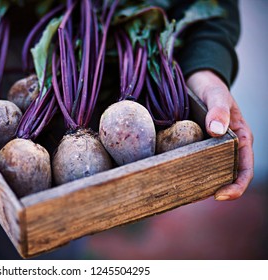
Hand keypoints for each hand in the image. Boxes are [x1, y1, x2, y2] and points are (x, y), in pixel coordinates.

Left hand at [187, 70, 253, 200]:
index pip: (243, 170)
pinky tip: (167, 174)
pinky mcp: (191, 146)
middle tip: (189, 197)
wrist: (195, 81)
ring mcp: (207, 148)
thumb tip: (215, 130)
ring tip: (176, 191)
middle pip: (222, 176)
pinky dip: (180, 169)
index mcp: (240, 140)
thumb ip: (218, 109)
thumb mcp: (217, 95)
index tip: (219, 196)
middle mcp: (225, 148)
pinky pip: (188, 161)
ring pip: (204, 172)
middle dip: (210, 189)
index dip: (235, 187)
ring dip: (193, 183)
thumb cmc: (211, 88)